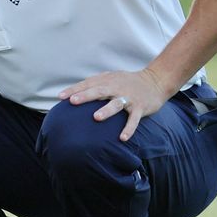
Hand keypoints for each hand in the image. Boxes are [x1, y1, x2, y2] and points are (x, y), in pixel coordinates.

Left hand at [58, 69, 172, 141]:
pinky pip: (134, 119)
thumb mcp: (111, 78)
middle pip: (99, 91)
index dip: (74, 89)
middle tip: (73, 101)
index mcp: (107, 80)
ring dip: (106, 110)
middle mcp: (117, 87)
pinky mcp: (140, 107)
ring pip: (116, 104)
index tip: (60, 97)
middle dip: (86, 96)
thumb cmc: (127, 82)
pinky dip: (129, 128)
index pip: (88, 84)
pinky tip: (122, 138)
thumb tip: (72, 93)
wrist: (156, 81)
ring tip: (96, 117)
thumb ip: (94, 84)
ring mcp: (129, 97)